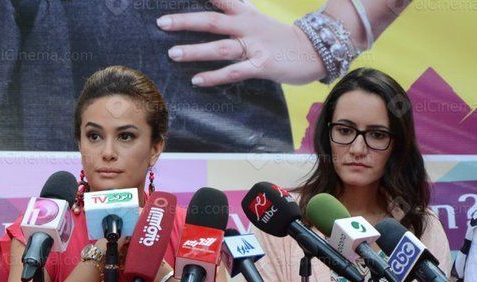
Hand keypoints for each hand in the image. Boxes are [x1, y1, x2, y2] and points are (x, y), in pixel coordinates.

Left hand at [156, 0, 325, 86]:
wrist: (315, 50)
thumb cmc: (280, 38)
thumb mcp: (258, 19)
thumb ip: (237, 13)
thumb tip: (216, 6)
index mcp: (246, 13)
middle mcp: (248, 27)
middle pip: (212, 21)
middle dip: (185, 21)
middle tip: (162, 22)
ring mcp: (254, 46)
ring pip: (220, 47)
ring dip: (195, 50)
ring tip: (172, 53)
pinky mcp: (261, 65)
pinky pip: (233, 71)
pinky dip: (214, 76)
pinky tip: (197, 80)